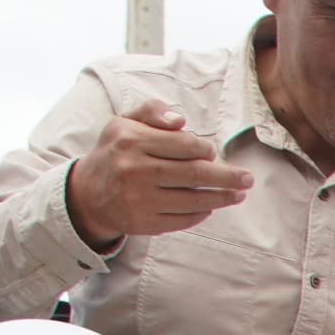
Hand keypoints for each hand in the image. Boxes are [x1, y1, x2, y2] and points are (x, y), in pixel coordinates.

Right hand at [61, 101, 250, 247]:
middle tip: (248, 178)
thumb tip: (181, 121)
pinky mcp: (144, 223)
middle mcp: (135, 170)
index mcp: (131, 140)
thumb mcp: (124, 123)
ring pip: (193, 200)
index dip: (204, 150)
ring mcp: (139, 200)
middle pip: (194, 175)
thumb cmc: (115, 152)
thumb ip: (152, 112)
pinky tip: (210, 207)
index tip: (212, 152)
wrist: (86, 194)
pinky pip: (183, 220)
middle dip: (227, 177)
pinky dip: (201, 213)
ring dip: (221, 198)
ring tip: (238, 194)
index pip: (183, 145)